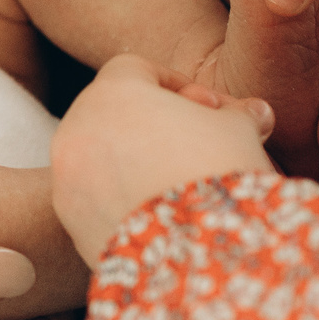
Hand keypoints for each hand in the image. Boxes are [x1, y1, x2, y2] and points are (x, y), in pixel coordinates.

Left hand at [52, 54, 278, 263]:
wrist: (200, 251)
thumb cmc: (220, 173)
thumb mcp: (238, 130)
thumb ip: (237, 115)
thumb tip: (252, 114)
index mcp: (111, 93)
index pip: (135, 68)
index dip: (176, 84)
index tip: (210, 108)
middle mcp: (76, 129)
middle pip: (109, 111)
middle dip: (150, 122)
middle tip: (195, 145)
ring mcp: (65, 177)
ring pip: (97, 155)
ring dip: (132, 161)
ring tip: (180, 182)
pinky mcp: (69, 220)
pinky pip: (92, 197)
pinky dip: (119, 198)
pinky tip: (161, 217)